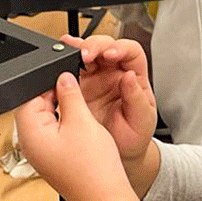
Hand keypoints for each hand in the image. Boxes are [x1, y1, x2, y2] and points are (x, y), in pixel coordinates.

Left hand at [14, 72, 131, 200]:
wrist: (103, 198)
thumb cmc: (92, 168)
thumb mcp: (81, 120)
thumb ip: (69, 94)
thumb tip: (63, 78)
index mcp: (29, 133)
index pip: (28, 96)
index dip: (48, 84)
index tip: (66, 82)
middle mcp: (30, 144)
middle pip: (36, 108)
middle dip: (56, 99)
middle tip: (78, 101)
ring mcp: (40, 153)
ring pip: (47, 120)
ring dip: (64, 114)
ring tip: (82, 121)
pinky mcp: (52, 158)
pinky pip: (55, 134)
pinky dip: (67, 128)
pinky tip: (82, 132)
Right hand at [62, 34, 156, 162]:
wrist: (119, 154)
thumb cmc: (134, 136)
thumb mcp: (142, 120)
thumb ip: (137, 99)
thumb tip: (129, 76)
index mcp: (135, 76)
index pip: (130, 51)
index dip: (120, 48)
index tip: (110, 55)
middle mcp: (114, 72)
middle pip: (105, 46)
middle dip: (94, 46)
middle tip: (85, 55)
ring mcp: (95, 78)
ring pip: (87, 52)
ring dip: (77, 49)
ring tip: (67, 53)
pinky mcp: (79, 86)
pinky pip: (70, 67)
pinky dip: (63, 58)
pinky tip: (59, 54)